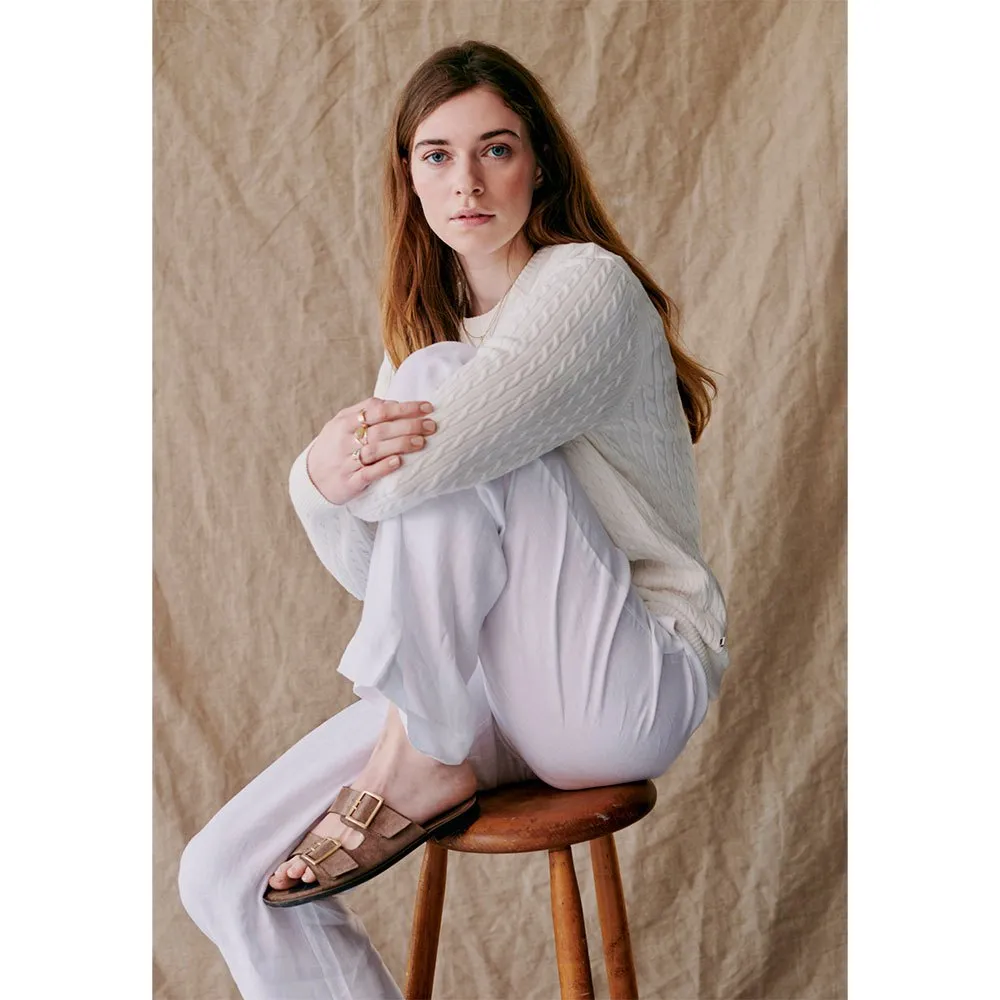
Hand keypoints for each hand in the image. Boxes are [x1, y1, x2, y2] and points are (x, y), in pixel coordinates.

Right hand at [305, 397, 436, 504]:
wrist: (310, 478)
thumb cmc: (334, 446)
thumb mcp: (341, 423)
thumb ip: (365, 411)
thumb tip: (395, 403)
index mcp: (345, 422)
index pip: (378, 410)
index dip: (404, 408)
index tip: (427, 407)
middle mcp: (345, 440)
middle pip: (380, 429)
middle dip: (408, 426)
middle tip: (431, 426)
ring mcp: (346, 462)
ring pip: (375, 450)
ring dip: (400, 445)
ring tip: (421, 442)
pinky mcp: (349, 483)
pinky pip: (367, 474)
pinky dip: (383, 467)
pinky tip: (398, 462)